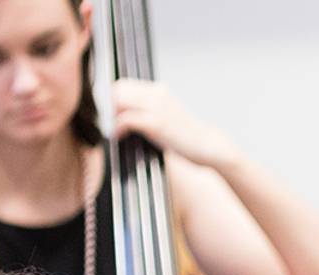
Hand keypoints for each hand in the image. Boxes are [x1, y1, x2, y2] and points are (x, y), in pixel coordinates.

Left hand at [109, 79, 243, 168]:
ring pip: (120, 101)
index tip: (115, 114)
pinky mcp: (157, 123)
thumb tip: (121, 109)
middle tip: (115, 123)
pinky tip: (121, 136)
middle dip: (112, 107)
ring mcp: (157, 108)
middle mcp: (158, 95)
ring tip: (119, 130)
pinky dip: (119, 128)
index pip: (124, 84)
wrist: (206, 145)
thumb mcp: (166, 113)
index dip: (115, 98)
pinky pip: (126, 119)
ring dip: (114, 117)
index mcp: (159, 91)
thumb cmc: (184, 134)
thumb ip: (149, 107)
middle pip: (118, 90)